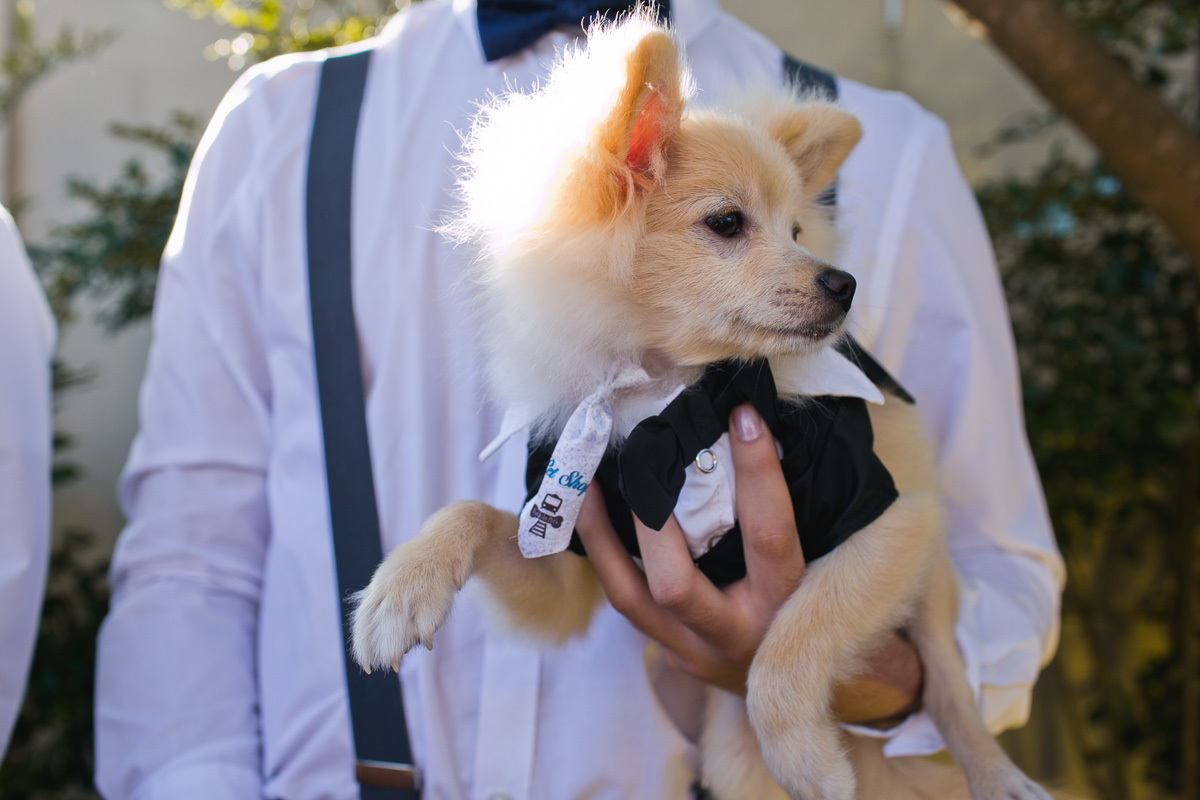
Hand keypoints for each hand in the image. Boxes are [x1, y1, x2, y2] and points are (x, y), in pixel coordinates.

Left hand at [576, 402, 922, 722]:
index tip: (743, 416)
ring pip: (631, 598)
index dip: (758, 473)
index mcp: (787, 604)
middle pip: (676, 586)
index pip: (769, 534)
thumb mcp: (822, 566)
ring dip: (602, 538)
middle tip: (640, 462)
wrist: (810, 686)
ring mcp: (695, 650)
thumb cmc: (818, 608)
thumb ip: (790, 514)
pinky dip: (606, 555)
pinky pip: (626, 601)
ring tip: (584, 485)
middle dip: (652, 523)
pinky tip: (589, 514)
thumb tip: (758, 430)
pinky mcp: (672, 652)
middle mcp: (736, 634)